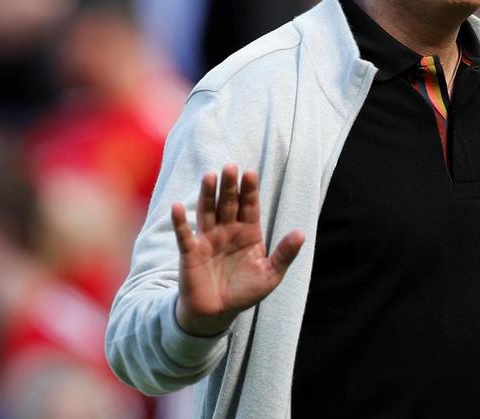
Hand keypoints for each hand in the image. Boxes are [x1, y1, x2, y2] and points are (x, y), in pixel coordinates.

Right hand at [171, 165, 304, 335]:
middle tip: (230, 166)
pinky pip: (184, 235)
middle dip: (230, 186)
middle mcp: (228, 230)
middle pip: (229, 203)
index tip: (250, 173)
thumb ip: (284, 254)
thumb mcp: (270, 275)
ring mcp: (208, 239)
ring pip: (208, 212)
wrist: (217, 313)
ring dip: (208, 195)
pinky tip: (177, 207)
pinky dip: (180, 222)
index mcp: (248, 233)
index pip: (250, 207)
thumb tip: (301, 233)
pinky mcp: (190, 253)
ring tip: (210, 176)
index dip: (250, 191)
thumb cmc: (244, 292)